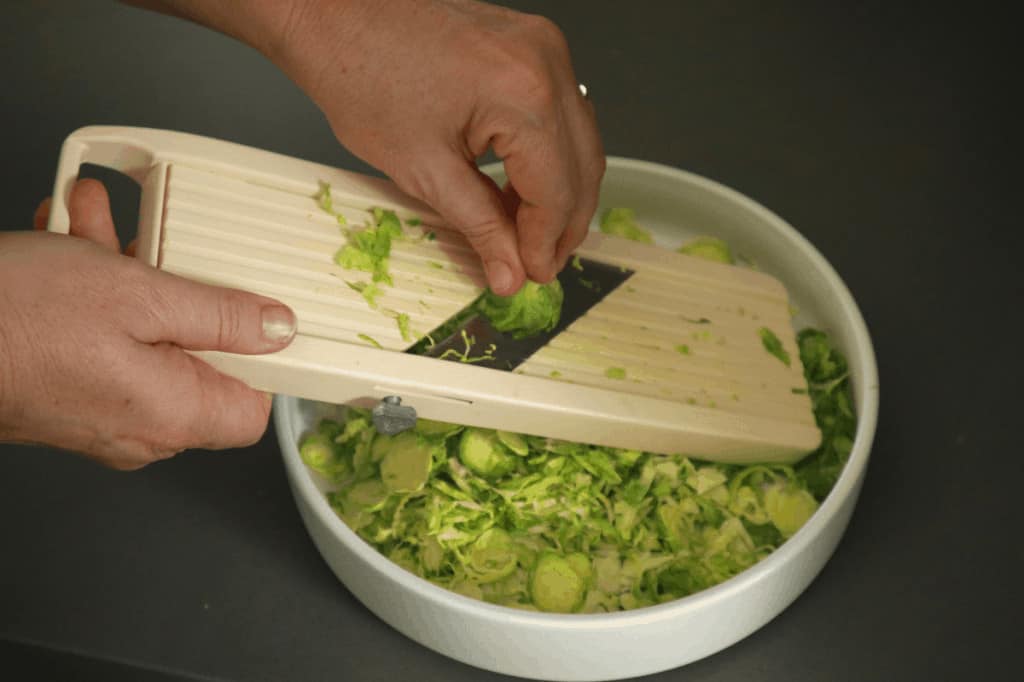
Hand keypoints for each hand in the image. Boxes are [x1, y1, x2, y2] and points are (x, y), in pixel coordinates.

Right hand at [0, 180, 296, 468]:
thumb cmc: (15, 321)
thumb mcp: (138, 297)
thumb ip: (219, 316)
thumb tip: (278, 330)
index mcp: (172, 414)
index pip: (252, 408)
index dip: (260, 359)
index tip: (251, 311)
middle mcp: (140, 427)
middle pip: (192, 358)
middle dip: (175, 288)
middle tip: (154, 244)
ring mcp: (99, 415)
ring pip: (140, 338)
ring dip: (123, 274)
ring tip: (93, 225)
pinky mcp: (64, 394)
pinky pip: (99, 343)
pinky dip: (90, 293)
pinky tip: (67, 239)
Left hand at [273, 0, 604, 292]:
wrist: (334, 19)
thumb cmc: (361, 75)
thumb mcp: (424, 170)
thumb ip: (480, 227)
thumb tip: (511, 271)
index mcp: (523, 94)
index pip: (557, 190)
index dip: (546, 243)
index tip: (533, 274)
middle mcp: (546, 64)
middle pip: (582, 166)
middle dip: (564, 224)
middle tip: (539, 263)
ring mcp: (543, 49)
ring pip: (580, 141)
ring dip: (561, 193)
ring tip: (529, 235)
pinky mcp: (531, 46)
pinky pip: (560, 113)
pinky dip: (548, 157)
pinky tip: (523, 190)